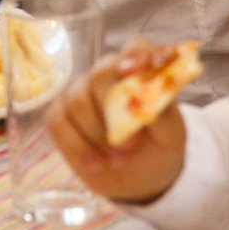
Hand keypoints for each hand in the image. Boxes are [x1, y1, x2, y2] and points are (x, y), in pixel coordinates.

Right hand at [47, 45, 188, 205]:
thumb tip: (148, 93)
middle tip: (131, 146)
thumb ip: (162, 112)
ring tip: (119, 160)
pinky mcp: (60, 115)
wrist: (139, 181)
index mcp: (139, 71)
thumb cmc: (158, 149)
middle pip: (99, 76)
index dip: (134, 57)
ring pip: (77, 101)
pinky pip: (58, 122)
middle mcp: (106, 74)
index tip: (131, 72)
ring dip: (98, 137)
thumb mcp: (170, 135)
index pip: (135, 49)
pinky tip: (96, 163)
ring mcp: (80, 92)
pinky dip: (77, 147)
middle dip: (112, 114)